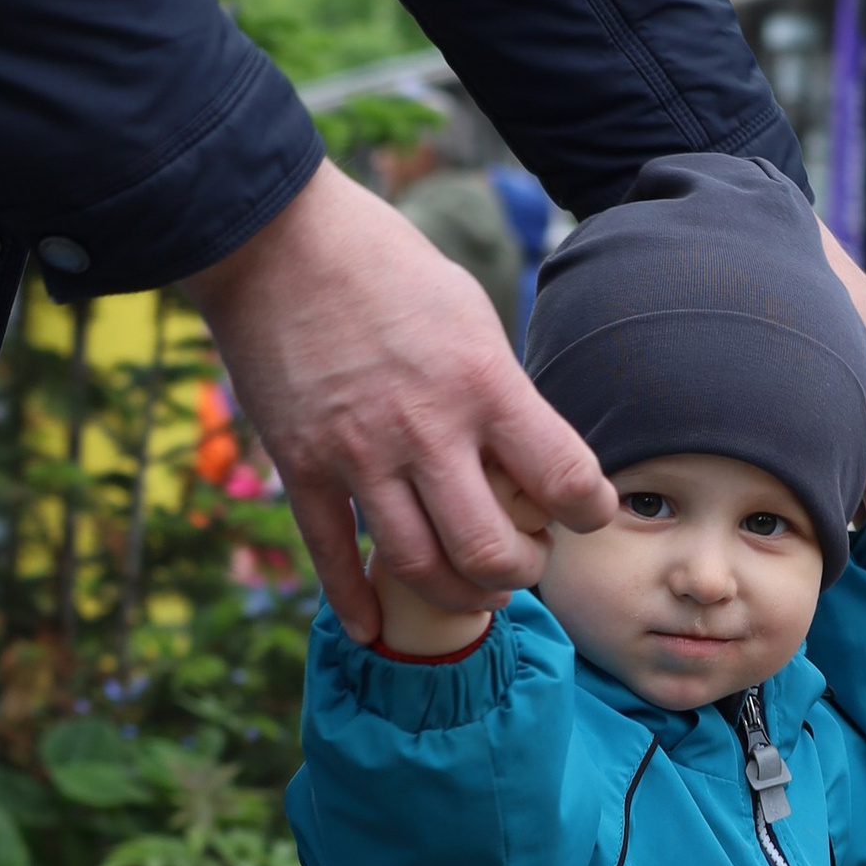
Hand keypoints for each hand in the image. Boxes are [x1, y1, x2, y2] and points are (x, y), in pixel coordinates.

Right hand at [184, 159, 612, 639]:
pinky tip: (373, 625)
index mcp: (483, 383)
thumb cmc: (384, 265)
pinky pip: (332, 556)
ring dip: (457, 594)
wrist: (274, 240)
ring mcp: (357, 456)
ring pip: (418, 569)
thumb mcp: (470, 313)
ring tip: (474, 586)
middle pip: (490, 551)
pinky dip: (355, 602)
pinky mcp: (301, 468)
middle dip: (522, 571)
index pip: (566, 479)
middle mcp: (425, 430)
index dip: (591, 511)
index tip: (587, 510)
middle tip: (526, 560)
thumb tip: (527, 454)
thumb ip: (499, 391)